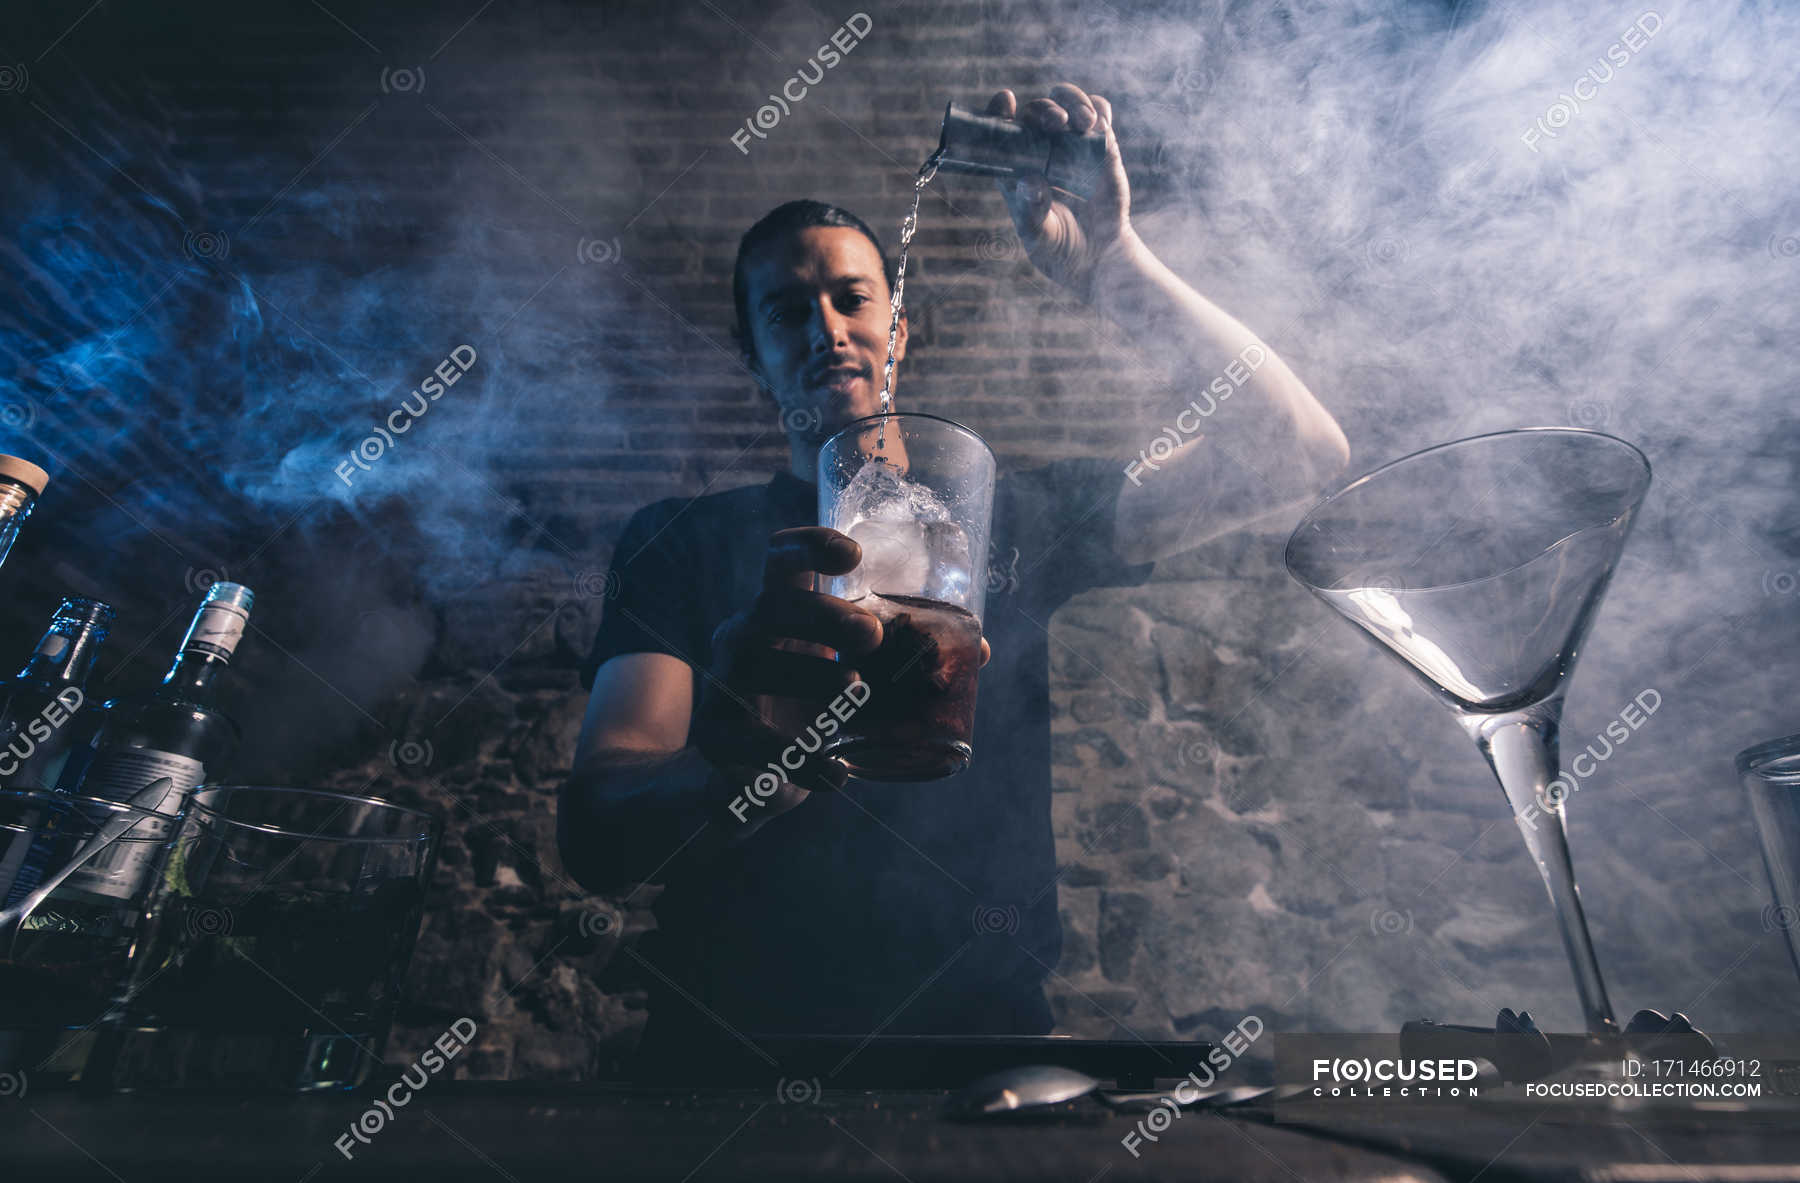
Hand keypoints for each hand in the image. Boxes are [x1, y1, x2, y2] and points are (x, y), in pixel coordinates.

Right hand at [693, 527, 875, 811]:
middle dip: (823, 614)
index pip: (781, 558)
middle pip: (772, 606)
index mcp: (778, 611)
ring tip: (855, 693)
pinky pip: (754, 743)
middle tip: (872, 636)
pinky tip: (836, 774)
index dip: (811, 544)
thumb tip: (977, 651)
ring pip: (754, 666)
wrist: (746, 776)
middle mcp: (744, 636)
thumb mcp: (847, 675)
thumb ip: (900, 661)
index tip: (854, 555)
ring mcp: (725, 685)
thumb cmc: (806, 707)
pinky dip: (799, 758)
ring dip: (809, 675)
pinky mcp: (719, 738)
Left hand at [985, 83, 1140, 300]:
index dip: (999, 111)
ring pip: (1067, 102)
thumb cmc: (1059, 249)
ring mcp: (1071, 144)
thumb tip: (1031, 181)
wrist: (1099, 257)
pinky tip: (1099, 122)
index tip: (1005, 100)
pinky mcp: (1101, 145)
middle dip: (1045, 109)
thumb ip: (1032, 210)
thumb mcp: (1039, 236)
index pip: (1001, 130)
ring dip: (1074, 103)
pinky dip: (1099, 110)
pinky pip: (1099, 114)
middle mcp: (1041, 149)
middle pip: (1037, 111)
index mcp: (1016, 167)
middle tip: (1057, 122)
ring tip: (1084, 123)